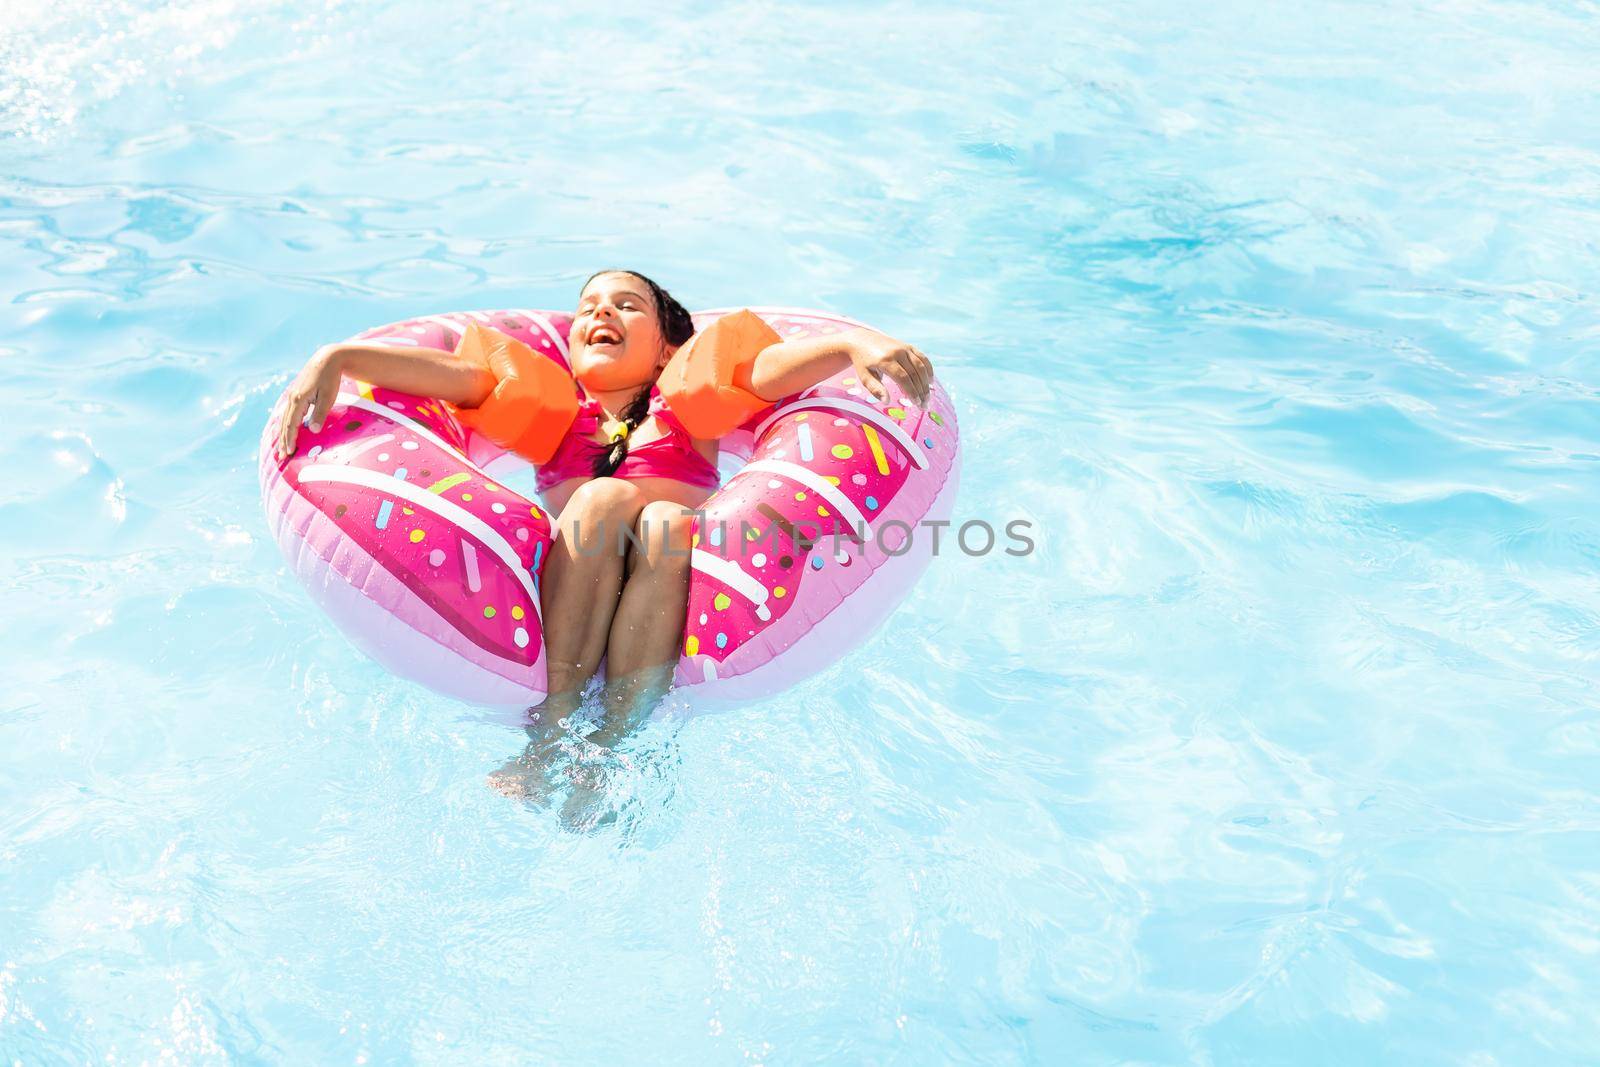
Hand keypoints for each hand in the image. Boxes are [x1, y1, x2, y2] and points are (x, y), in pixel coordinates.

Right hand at [274, 345, 344, 459]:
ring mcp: (292, 396)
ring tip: (282, 449)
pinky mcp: (295, 395)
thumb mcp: (328, 396)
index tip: (289, 453)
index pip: (292, 424)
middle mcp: (292, 399)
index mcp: (299, 399)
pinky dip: (285, 425)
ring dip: (283, 435)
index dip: (290, 439)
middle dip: (283, 441)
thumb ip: (320, 413)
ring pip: (284, 419)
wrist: (326, 359)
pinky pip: (287, 414)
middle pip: (285, 424)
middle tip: (282, 457)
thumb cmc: (330, 378)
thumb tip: (312, 430)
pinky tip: (285, 432)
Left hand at [847, 331, 932, 405]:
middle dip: (921, 390)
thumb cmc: (863, 362)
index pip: (903, 378)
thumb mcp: (864, 377)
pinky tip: (930, 382)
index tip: (917, 403)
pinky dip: (928, 370)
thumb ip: (875, 389)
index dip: (912, 391)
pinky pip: (922, 358)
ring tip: (927, 396)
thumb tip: (887, 401)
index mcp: (885, 361)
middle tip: (924, 405)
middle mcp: (897, 352)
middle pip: (914, 373)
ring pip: (921, 366)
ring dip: (926, 382)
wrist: (862, 341)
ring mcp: (904, 348)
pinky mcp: (908, 346)